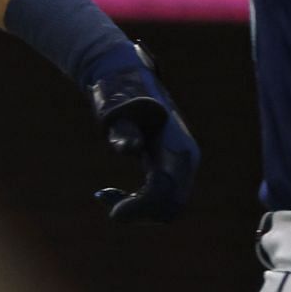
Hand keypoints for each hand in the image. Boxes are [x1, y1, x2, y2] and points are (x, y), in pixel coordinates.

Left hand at [85, 42, 199, 222]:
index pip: (167, 193)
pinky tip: (109, 193)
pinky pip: (159, 200)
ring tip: (105, 194)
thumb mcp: (118, 110)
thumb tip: (131, 148)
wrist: (126, 79)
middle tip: (106, 197)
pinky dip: (137, 204)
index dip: (142, 208)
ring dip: (136, 210)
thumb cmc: (119, 93)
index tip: (113, 213)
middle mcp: (185, 160)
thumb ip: (124, 129)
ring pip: (166, 208)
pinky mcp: (168, 169)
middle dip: (140, 213)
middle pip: (172, 208)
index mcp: (177, 147)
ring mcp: (180, 165)